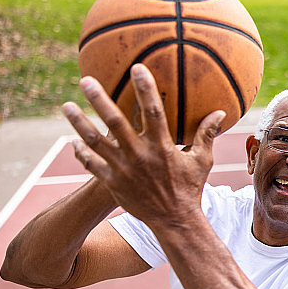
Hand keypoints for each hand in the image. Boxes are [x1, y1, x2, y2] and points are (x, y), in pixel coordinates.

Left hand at [61, 64, 224, 230]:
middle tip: (86, 80)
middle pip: (115, 122)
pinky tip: (73, 140)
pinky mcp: (113, 183)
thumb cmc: (190, 188)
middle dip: (99, 100)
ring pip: (95, 142)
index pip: (153, 112)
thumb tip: (221, 112)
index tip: (137, 68)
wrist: (174, 220)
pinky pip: (91, 165)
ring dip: (79, 123)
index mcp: (162, 147)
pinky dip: (81, 152)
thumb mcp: (203, 161)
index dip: (145, 88)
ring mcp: (123, 170)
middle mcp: (140, 156)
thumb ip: (207, 134)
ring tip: (67, 106)